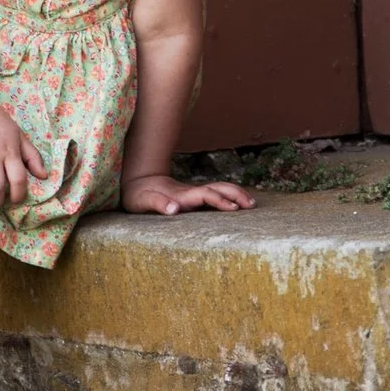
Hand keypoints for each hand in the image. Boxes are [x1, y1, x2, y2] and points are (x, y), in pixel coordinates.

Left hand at [121, 173, 254, 215]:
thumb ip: (157, 203)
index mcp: (181, 195)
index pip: (205, 195)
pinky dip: (229, 197)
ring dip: (235, 193)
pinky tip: (237, 204)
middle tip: (252, 205)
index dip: (219, 200)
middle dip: (236, 194)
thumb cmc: (138, 194)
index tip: (234, 208)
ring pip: (219, 189)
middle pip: (218, 188)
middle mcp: (190, 193)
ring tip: (251, 203)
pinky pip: (215, 195)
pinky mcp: (193, 198)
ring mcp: (193, 194)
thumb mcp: (142, 200)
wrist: (137, 181)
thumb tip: (174, 209)